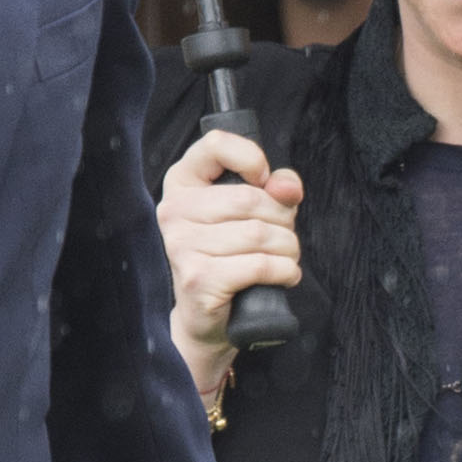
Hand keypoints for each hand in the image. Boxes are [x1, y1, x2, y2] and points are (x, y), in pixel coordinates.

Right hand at [159, 128, 303, 394]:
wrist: (209, 316)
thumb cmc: (233, 255)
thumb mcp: (255, 212)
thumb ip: (276, 188)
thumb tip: (287, 186)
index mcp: (183, 182)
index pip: (216, 145)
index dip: (252, 158)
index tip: (265, 180)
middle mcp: (174, 211)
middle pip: (250, 198)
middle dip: (282, 220)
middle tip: (281, 237)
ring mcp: (181, 246)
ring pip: (260, 234)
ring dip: (288, 249)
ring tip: (283, 259)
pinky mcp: (198, 279)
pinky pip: (260, 265)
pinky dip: (285, 272)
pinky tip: (282, 276)